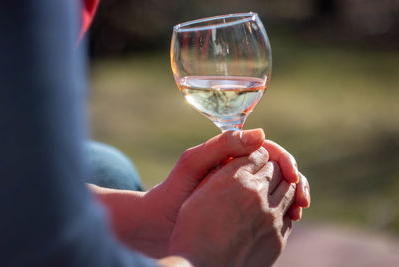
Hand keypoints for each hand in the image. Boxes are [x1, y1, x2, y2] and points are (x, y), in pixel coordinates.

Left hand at [92, 129, 309, 258]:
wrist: (159, 222)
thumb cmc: (173, 190)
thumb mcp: (193, 162)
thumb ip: (222, 145)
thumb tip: (261, 134)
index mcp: (231, 155)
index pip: (267, 150)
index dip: (285, 161)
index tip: (295, 177)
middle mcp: (240, 170)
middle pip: (278, 169)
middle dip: (295, 181)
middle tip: (303, 201)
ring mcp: (242, 190)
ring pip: (277, 189)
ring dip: (292, 197)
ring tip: (298, 212)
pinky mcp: (241, 209)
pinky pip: (268, 207)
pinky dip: (281, 212)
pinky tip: (287, 222)